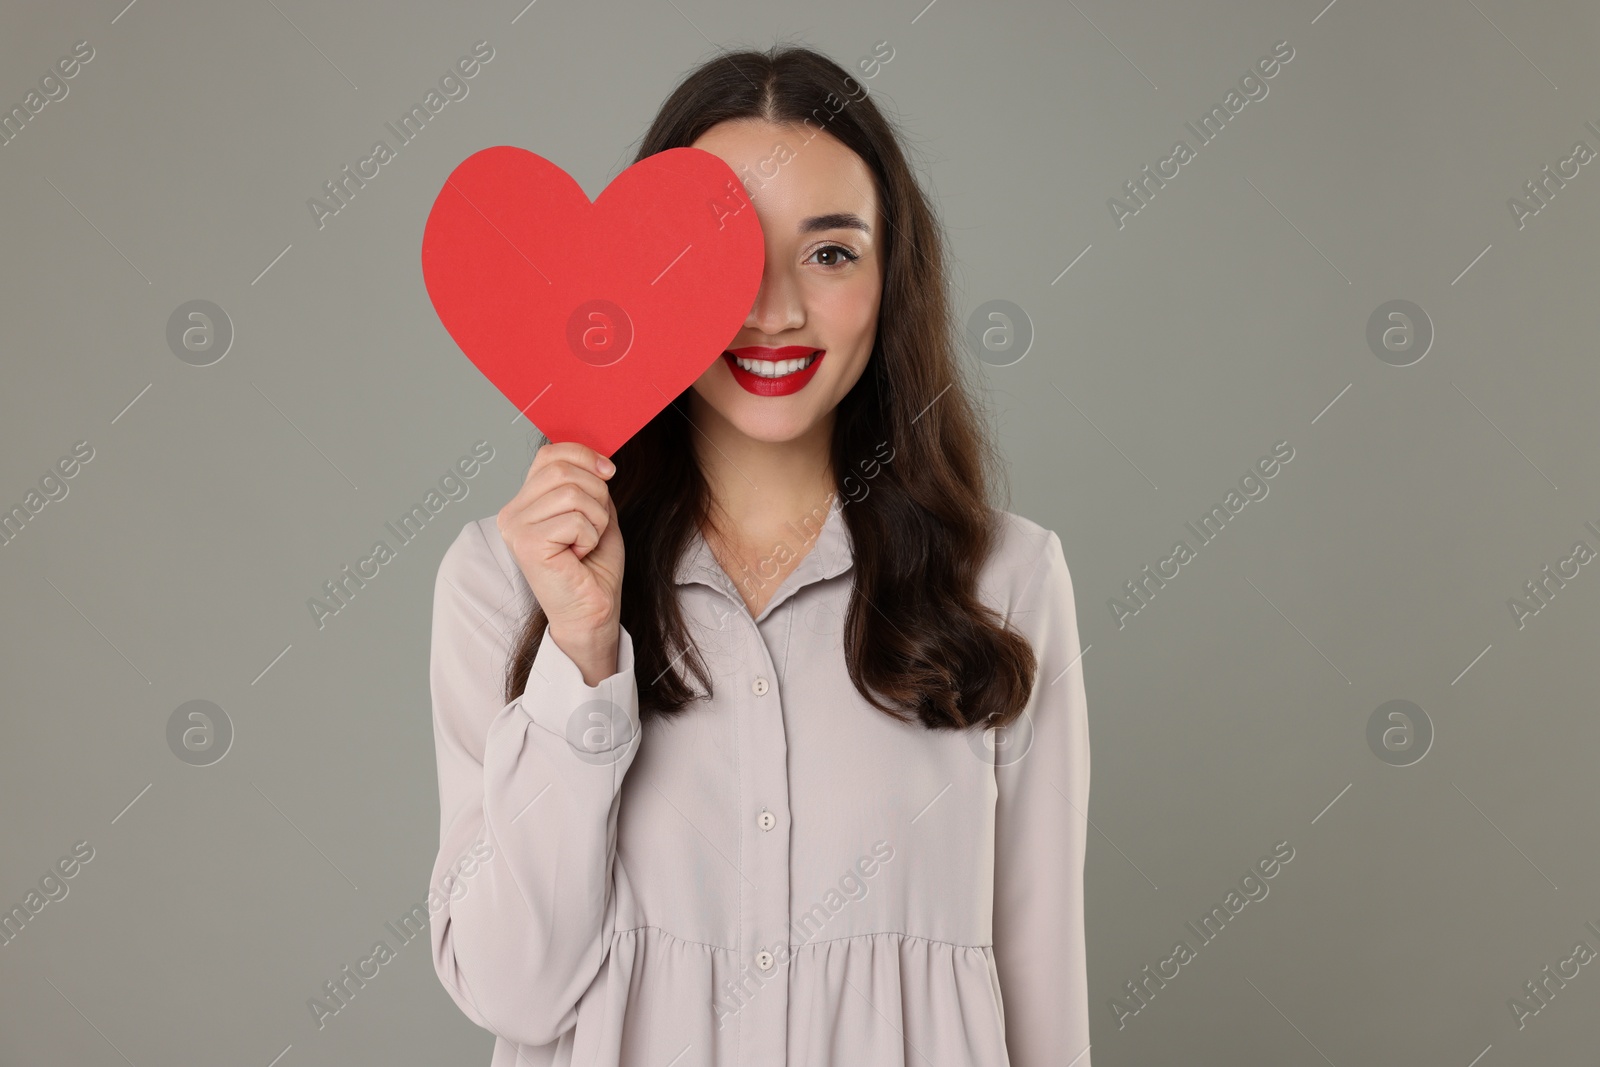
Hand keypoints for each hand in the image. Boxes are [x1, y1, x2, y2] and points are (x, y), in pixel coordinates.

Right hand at [496, 442, 623, 682]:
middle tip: (597, 524)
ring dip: (596, 518)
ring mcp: (515, 528)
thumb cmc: (593, 567)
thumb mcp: (595, 513)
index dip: (584, 455)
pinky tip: (578, 555)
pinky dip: (590, 537)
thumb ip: (589, 484)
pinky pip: (575, 519)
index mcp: (524, 502)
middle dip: (596, 492)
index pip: (549, 454)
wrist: (592, 611)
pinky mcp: (527, 544)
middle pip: (562, 470)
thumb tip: (598, 460)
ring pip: (572, 493)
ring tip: (587, 542)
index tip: (608, 472)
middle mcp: (512, 513)